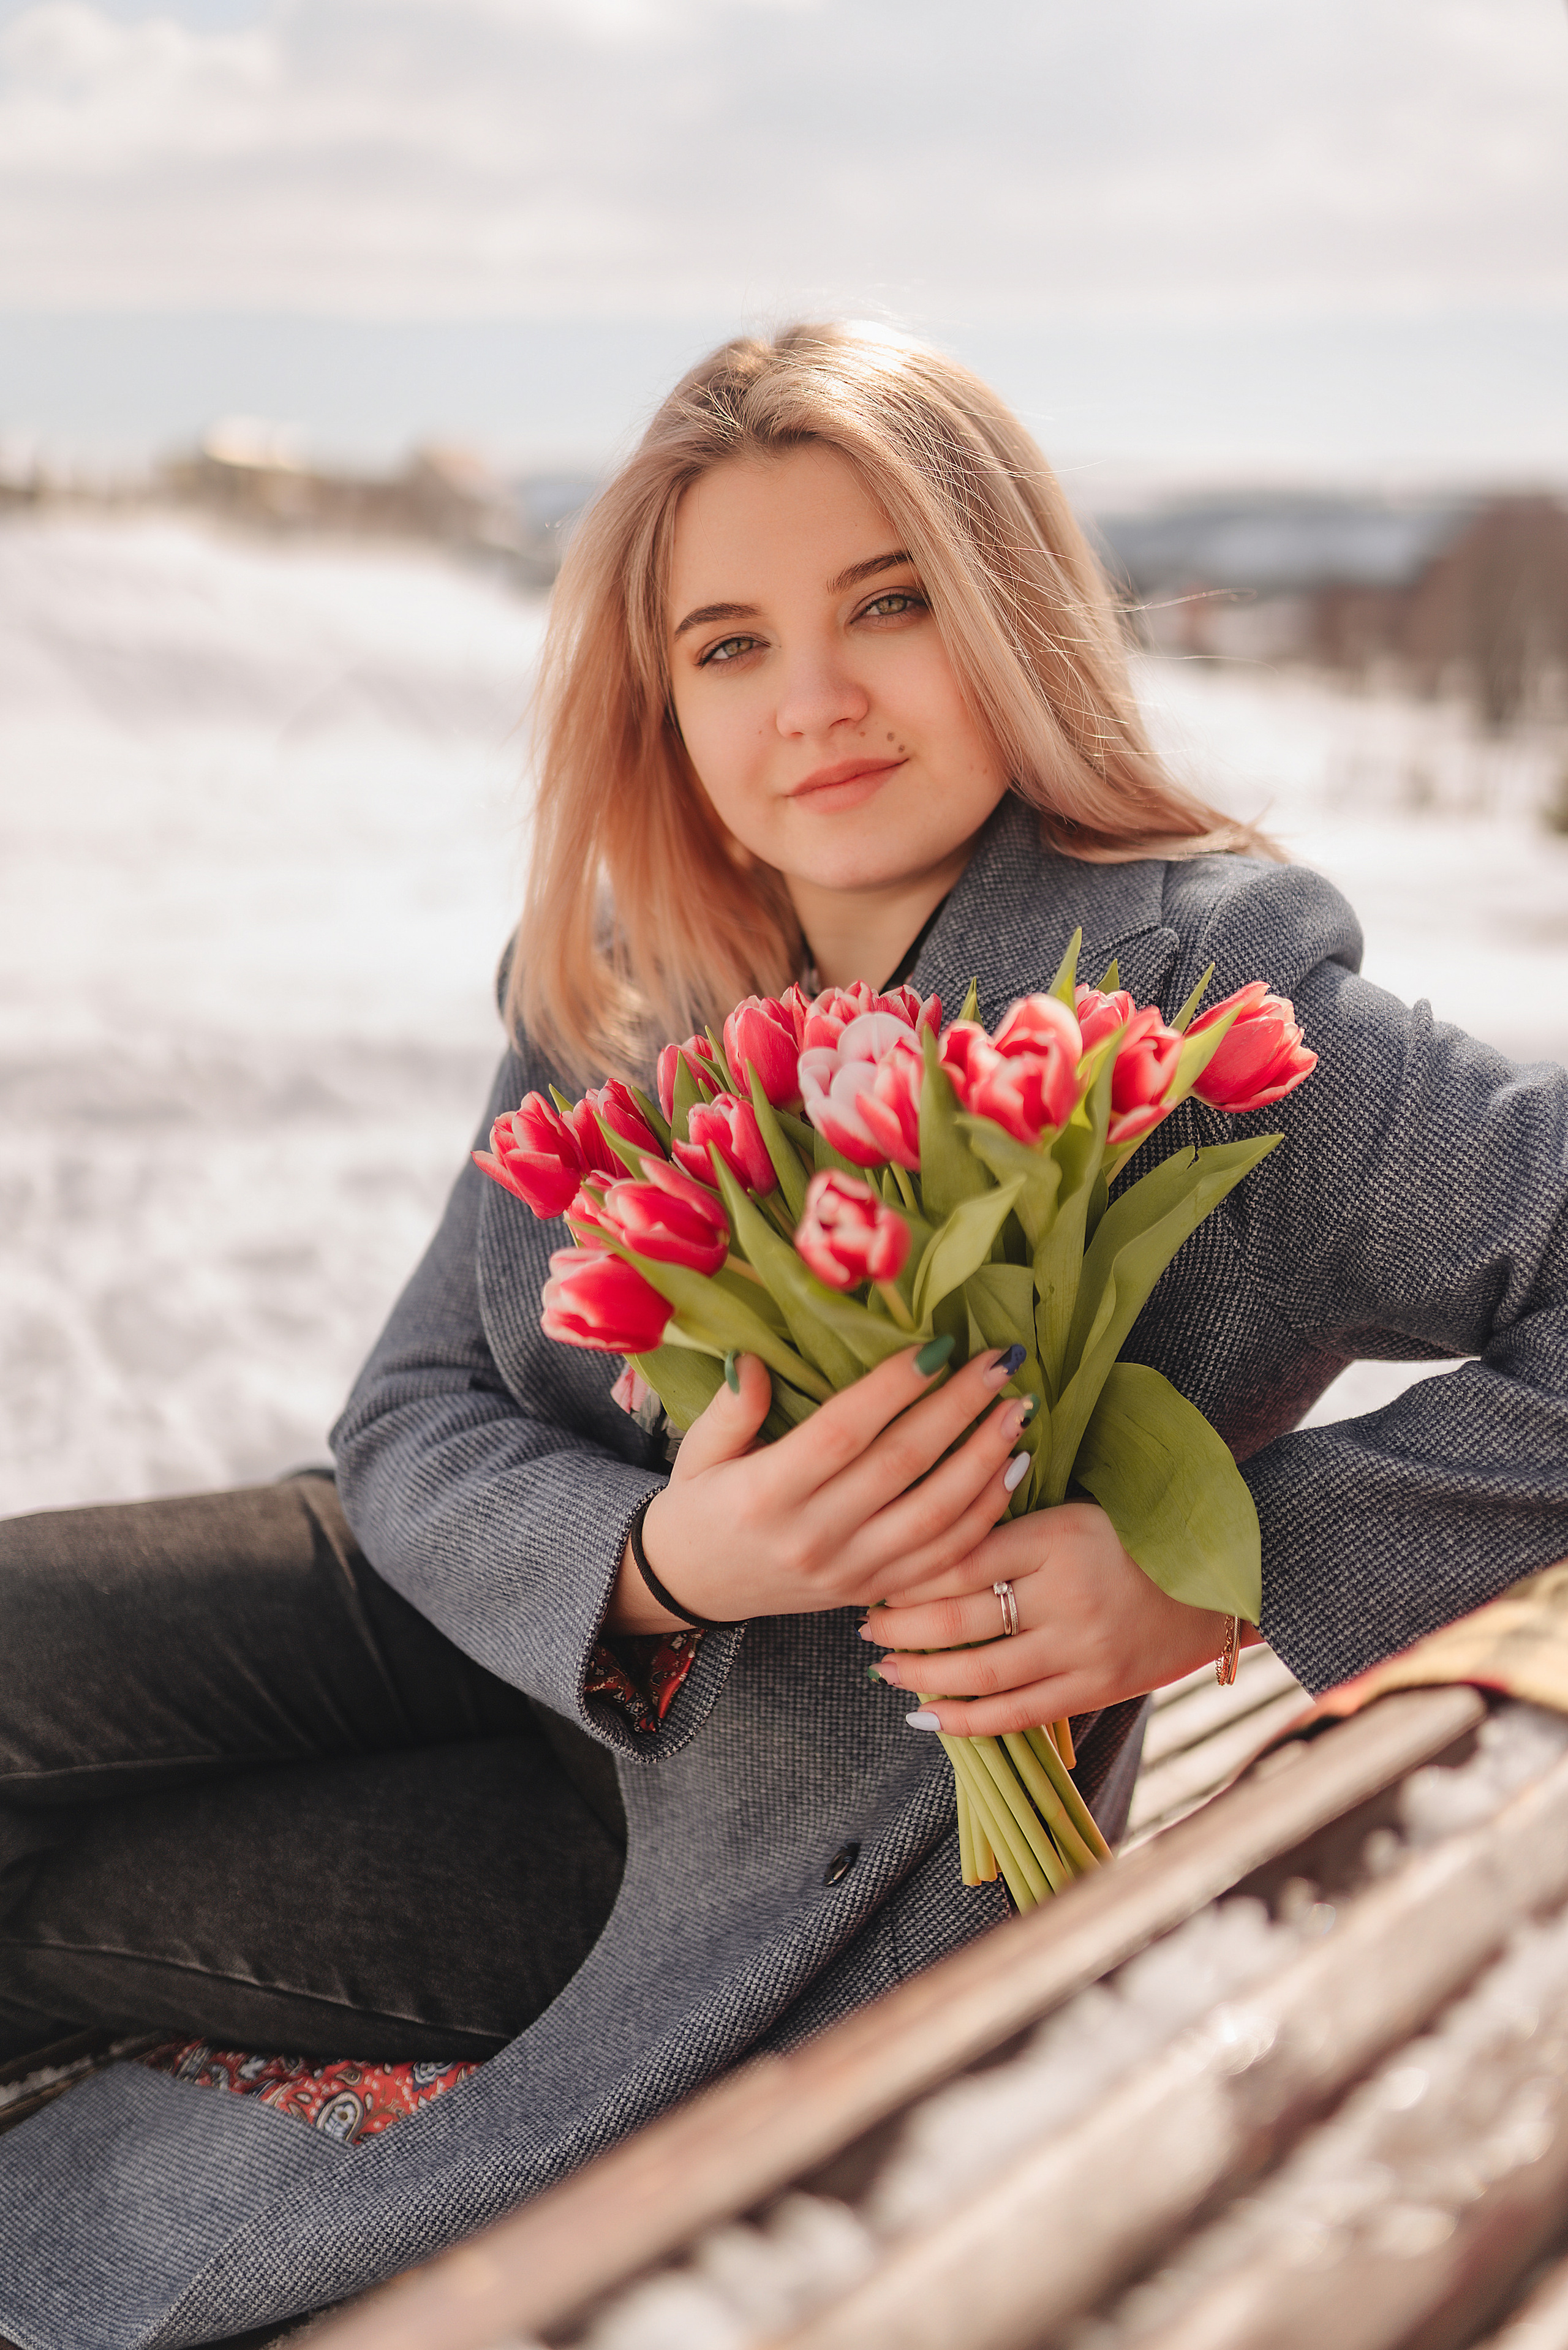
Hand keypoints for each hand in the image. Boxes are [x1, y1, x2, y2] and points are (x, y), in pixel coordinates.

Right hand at [607, 1342, 1036, 1633]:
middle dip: (959, 1409)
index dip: (894, 1388)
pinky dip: (985, 1515)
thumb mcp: (698, 1450)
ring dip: (985, 1460)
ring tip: (1018, 1411)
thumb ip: (732, 1406)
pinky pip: (943, 1558)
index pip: (841, 1433)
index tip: (940, 1345)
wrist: (695, 1587)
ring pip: (935, 1515)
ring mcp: (848, 1571)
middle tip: (1000, 1363)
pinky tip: (1012, 1471)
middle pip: (902, 1466)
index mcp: (764, 1494)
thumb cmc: (700, 1503)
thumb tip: (754, 1358)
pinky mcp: (873, 1592)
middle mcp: (811, 1537)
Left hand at [859, 1501, 1230, 1733]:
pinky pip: (1018, 1713)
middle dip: (901, 1625)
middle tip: (865, 1626)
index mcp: (1057, 1535)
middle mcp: (1068, 1593)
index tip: (877, 1576)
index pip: (960, 1555)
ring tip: (886, 1669)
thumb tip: (926, 1533)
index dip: (909, 1571)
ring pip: (981, 1671)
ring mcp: (1083, 1648)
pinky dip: (966, 1719)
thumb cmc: (1133, 1538)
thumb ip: (1008, 1526)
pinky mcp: (1097, 1688)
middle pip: (960, 1615)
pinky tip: (927, 1716)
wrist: (1218, 1584)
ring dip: (922, 1675)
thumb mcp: (1072, 1513)